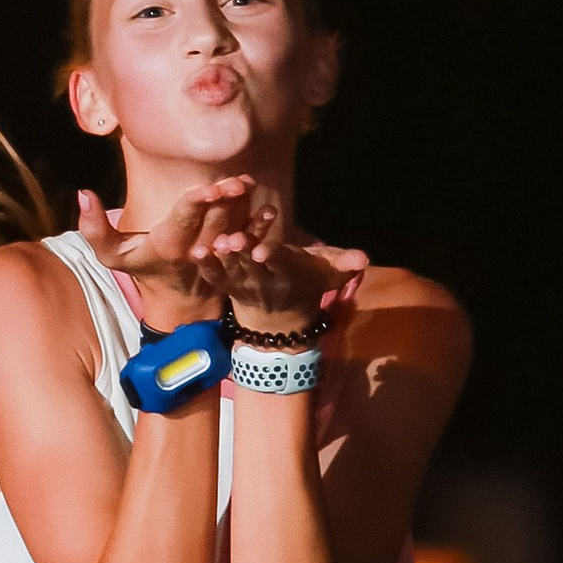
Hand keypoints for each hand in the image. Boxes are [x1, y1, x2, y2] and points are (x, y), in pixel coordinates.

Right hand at [73, 176, 258, 330]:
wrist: (179, 302)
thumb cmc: (144, 269)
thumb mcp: (113, 256)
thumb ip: (95, 229)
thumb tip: (83, 193)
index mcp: (168, 245)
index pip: (183, 218)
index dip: (196, 202)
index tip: (207, 187)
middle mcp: (196, 250)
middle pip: (213, 221)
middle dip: (225, 201)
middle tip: (237, 181)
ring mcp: (218, 255)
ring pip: (235, 230)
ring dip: (245, 211)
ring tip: (251, 187)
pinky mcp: (234, 257)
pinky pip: (250, 243)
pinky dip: (260, 228)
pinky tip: (269, 212)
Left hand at [216, 186, 368, 335]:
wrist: (280, 322)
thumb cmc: (306, 286)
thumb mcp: (329, 276)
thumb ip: (345, 264)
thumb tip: (366, 258)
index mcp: (289, 274)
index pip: (281, 265)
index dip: (273, 257)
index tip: (263, 249)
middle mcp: (265, 282)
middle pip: (253, 267)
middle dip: (243, 254)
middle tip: (233, 240)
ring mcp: (244, 287)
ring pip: (233, 272)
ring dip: (223, 259)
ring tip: (215, 244)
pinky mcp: (228, 288)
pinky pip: (216, 279)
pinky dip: (206, 268)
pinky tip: (196, 253)